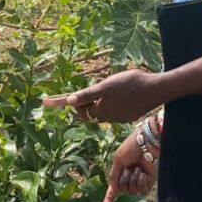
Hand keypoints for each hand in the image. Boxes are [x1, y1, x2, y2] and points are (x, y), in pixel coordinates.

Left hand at [42, 68, 159, 124]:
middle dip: (81, 102)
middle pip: (87, 111)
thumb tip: (69, 101)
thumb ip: (88, 95)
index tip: (44, 101)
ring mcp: (118, 117)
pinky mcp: (128, 115)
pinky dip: (108, 104)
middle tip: (79, 91)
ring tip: (102, 89)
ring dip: (96, 102)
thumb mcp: (106, 86)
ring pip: (100, 111)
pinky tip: (117, 95)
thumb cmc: (131, 84)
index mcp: (99, 110)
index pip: (76, 107)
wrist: (157, 89)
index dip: (61, 101)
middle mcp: (107, 117)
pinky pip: (112, 111)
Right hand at [103, 133, 155, 201]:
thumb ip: (114, 176)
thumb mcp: (117, 160)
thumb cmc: (131, 147)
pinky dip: (141, 182)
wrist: (147, 142)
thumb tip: (112, 190)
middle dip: (124, 180)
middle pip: (123, 189)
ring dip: (133, 180)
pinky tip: (143, 173)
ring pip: (132, 191)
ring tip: (137, 168)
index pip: (114, 188)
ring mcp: (140, 179)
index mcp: (121, 171)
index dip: (109, 199)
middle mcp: (130, 177)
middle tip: (129, 168)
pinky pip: (142, 190)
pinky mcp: (150, 180)